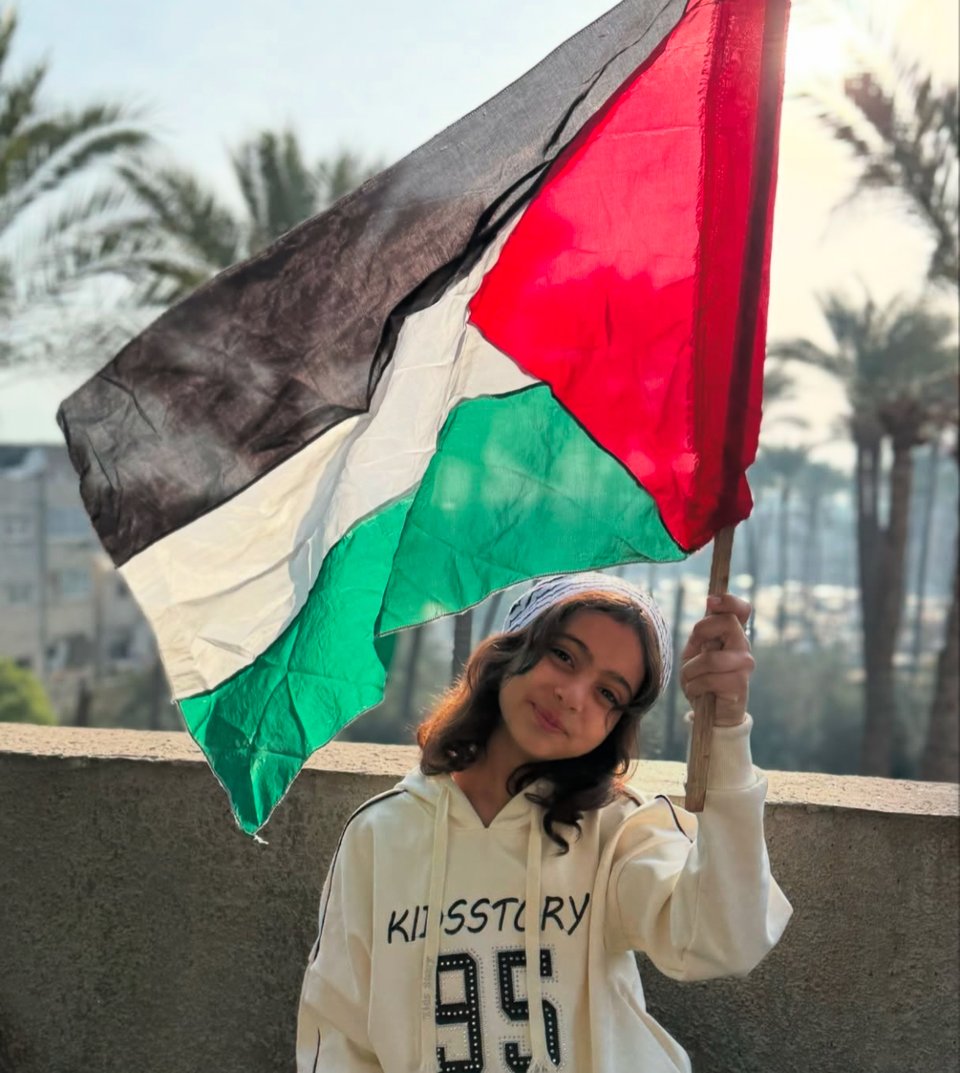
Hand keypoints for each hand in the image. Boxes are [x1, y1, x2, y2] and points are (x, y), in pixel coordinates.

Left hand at [680, 594, 753, 726]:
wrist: (712, 713)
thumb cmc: (702, 678)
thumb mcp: (695, 651)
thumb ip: (702, 631)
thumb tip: (710, 604)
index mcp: (732, 634)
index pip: (741, 609)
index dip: (729, 601)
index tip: (710, 601)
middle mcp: (743, 646)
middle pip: (728, 623)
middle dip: (701, 632)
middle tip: (694, 649)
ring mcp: (744, 664)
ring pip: (711, 658)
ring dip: (691, 671)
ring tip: (691, 679)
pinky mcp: (740, 684)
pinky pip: (709, 679)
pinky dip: (694, 686)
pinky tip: (697, 692)